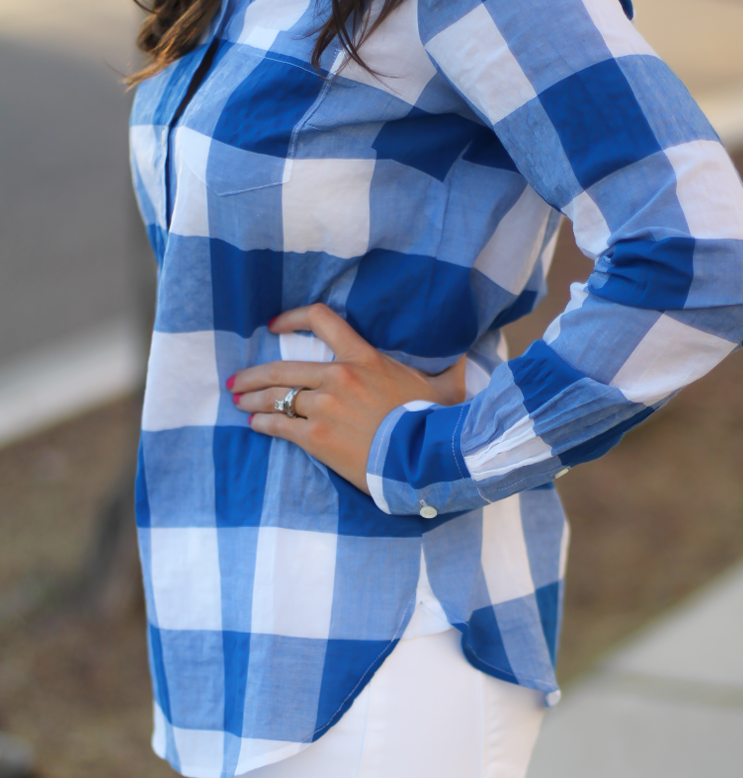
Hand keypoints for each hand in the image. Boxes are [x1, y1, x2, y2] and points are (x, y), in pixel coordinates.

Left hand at [228, 303, 465, 493]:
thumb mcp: (446, 386)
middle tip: (238, 381)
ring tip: (240, 403)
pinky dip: (263, 424)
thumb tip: (470, 356)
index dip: (292, 318)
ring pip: (276, 397)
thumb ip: (451, 368)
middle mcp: (338, 377)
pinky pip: (279, 425)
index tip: (273, 326)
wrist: (423, 459)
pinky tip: (254, 425)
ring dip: (253, 400)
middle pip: (282, 367)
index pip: (321, 319)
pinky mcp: (316, 437)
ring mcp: (324, 407)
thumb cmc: (435, 422)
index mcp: (363, 358)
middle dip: (254, 375)